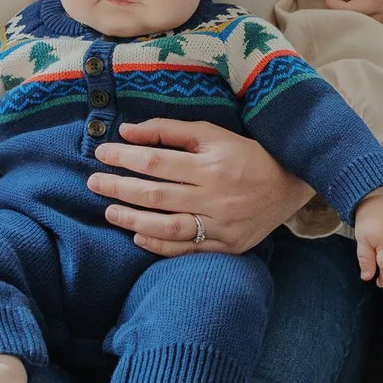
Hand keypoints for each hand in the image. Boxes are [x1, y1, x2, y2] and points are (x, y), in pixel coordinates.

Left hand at [88, 119, 309, 255]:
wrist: (290, 185)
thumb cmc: (246, 155)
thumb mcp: (213, 134)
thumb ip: (170, 131)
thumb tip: (127, 131)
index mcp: (211, 165)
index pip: (157, 162)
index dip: (124, 158)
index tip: (101, 153)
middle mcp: (215, 197)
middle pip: (156, 196)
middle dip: (119, 189)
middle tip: (93, 183)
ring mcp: (222, 225)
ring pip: (168, 228)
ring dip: (133, 221)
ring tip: (109, 212)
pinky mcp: (228, 246)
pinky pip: (188, 250)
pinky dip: (160, 246)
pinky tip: (138, 236)